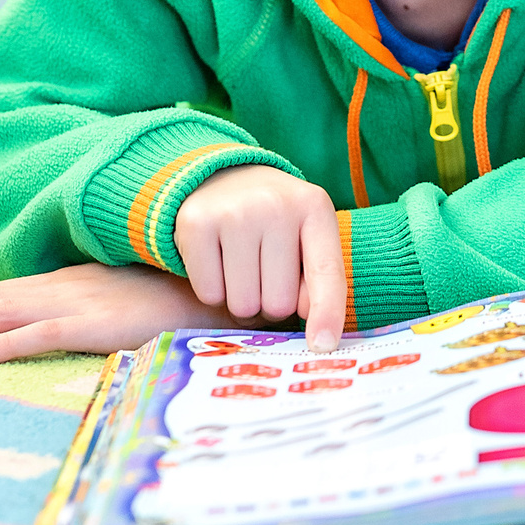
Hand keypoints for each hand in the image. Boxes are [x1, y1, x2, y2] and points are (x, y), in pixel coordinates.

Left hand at [0, 262, 236, 364]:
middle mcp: (69, 286)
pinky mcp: (100, 322)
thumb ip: (99, 313)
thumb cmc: (185, 298)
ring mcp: (82, 301)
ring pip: (2, 312)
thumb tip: (72, 329)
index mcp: (74, 283)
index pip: (3, 294)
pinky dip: (5, 342)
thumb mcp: (130, 305)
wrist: (229, 285)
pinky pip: (43, 333)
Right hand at [173, 164, 348, 349]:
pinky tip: (217, 260)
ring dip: (241, 298)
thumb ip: (317, 281)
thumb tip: (316, 333)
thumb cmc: (274, 220)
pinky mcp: (196, 223)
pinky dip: (213, 289)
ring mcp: (234, 212)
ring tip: (241, 264)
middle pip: (278, 301)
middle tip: (263, 271)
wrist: (221, 177)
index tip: (323, 347)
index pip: (326, 273)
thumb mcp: (305, 237)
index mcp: (314, 208)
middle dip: (270, 300)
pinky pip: (209, 293)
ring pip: (242, 303)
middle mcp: (276, 206)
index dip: (328, 313)